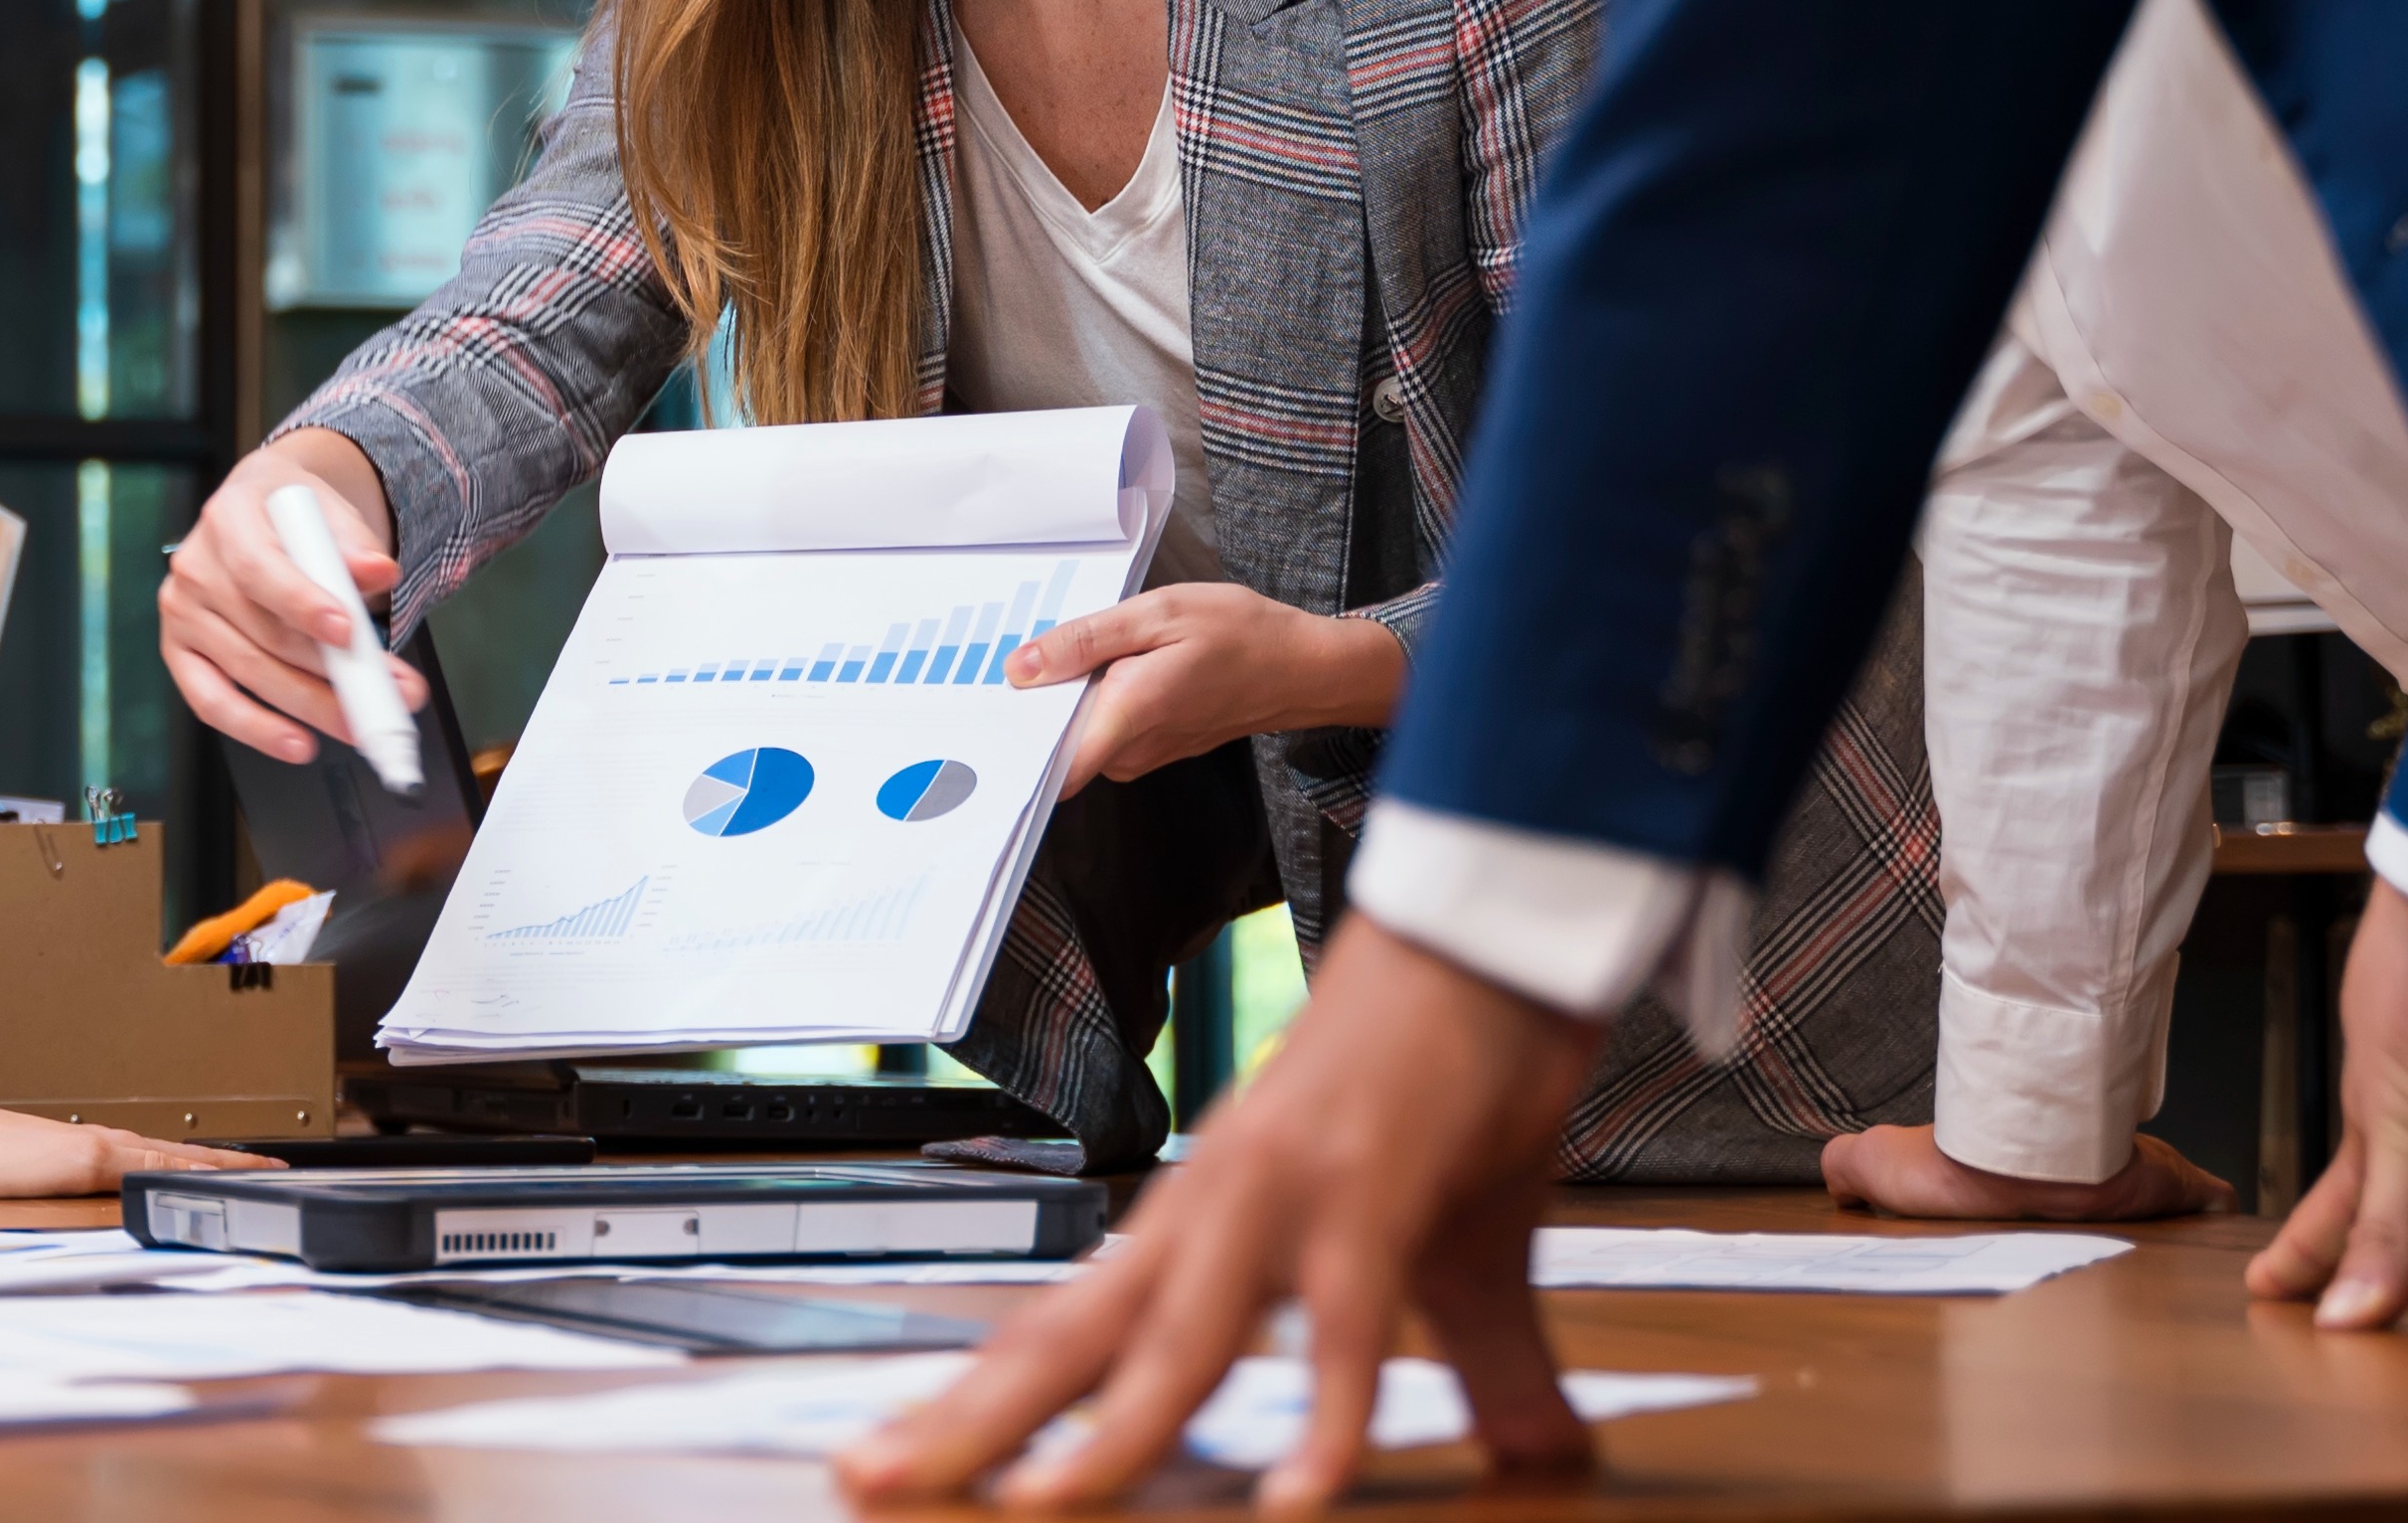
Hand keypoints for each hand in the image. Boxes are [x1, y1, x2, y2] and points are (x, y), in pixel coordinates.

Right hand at [158, 430, 425, 764]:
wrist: (268, 515)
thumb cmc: (297, 517)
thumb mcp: (331, 513)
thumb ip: (355, 546)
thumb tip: (380, 571)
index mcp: (229, 517)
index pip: (259, 568)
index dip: (302, 604)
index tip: (347, 633)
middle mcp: (195, 566)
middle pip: (261, 632)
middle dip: (329, 672)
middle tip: (383, 693)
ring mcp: (182, 612)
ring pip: (247, 671)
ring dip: (309, 705)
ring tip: (357, 722)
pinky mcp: (179, 653)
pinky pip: (210, 702)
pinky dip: (257, 729)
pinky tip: (296, 742)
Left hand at [842, 921, 1606, 1509]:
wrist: (1495, 941)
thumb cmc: (1457, 1084)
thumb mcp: (1458, 1255)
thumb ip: (1479, 1366)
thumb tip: (1540, 1457)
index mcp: (1201, 1224)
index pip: (1064, 1331)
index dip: (977, 1401)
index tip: (888, 1460)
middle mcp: (1212, 1211)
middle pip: (1074, 1341)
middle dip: (972, 1422)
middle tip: (867, 1482)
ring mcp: (1283, 1200)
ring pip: (1178, 1339)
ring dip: (1111, 1434)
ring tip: (1043, 1509)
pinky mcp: (1375, 1193)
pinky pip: (1340, 1324)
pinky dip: (1323, 1414)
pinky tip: (1301, 1497)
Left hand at [1005, 587, 1405, 796]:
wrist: (1299, 668)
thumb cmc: (1239, 634)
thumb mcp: (1157, 614)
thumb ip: (1084, 642)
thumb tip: (1020, 669)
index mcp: (1127, 714)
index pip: (1050, 767)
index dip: (1011, 746)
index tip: (982, 719)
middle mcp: (1130, 750)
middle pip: (1055, 742)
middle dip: (1034, 703)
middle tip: (1024, 656)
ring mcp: (1142, 755)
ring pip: (1079, 732)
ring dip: (1068, 696)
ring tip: (1074, 651)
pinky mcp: (1151, 749)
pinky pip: (1103, 730)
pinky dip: (1094, 700)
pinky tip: (1107, 664)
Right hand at [1821, 1123, 2232, 1219]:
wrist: (2011, 1163)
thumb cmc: (1951, 1165)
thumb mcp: (1872, 1165)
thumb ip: (1849, 1167)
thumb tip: (1837, 1182)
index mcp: (2016, 1158)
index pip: (2039, 1160)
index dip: (2055, 1180)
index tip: (2068, 1200)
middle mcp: (2074, 1157)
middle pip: (2108, 1168)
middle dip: (2123, 1193)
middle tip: (2130, 1221)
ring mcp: (2125, 1171)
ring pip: (2159, 1180)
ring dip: (2171, 1203)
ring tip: (2184, 1230)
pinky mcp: (2163, 1186)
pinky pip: (2202, 1193)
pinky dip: (2212, 1203)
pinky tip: (2222, 1214)